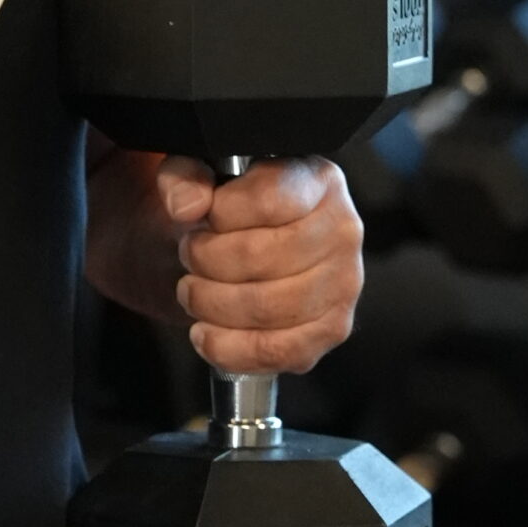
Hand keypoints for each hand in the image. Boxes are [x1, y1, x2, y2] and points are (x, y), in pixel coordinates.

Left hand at [157, 156, 363, 376]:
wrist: (248, 252)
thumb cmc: (230, 213)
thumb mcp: (199, 177)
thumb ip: (184, 176)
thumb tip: (186, 204)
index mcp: (317, 181)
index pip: (268, 199)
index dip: (221, 213)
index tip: (205, 216)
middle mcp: (341, 230)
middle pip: (259, 256)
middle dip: (205, 260)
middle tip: (190, 256)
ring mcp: (343, 283)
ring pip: (264, 306)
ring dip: (210, 303)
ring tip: (194, 291)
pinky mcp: (331, 329)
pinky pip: (276, 350)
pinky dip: (228, 347)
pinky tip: (206, 332)